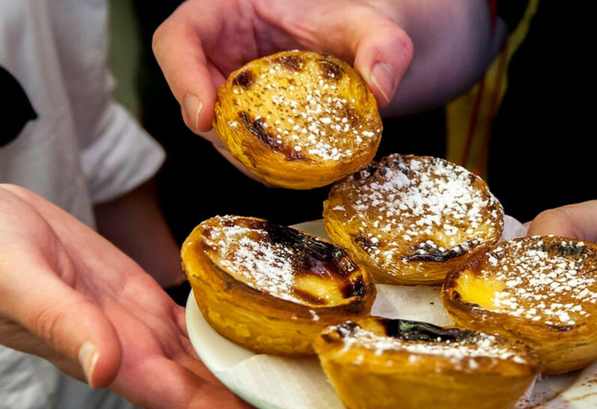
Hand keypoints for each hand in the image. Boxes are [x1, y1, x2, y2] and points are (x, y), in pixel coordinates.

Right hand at [0, 184, 344, 408]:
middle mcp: (138, 352)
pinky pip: (198, 329)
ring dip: (257, 384)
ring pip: (214, 365)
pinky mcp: (143, 300)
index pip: (194, 405)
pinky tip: (258, 343)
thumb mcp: (23, 281)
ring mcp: (143, 327)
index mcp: (116, 356)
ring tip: (304, 394)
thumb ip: (64, 324)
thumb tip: (105, 367)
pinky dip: (232, 341)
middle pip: (218, 395)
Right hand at [152, 0, 501, 135]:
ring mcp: (229, 86)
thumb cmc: (358, 25)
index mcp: (227, 11)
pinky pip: (239, 144)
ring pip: (213, 128)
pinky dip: (260, 161)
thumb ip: (384, 48)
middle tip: (259, 154)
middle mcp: (219, 50)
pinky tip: (291, 170)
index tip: (205, 116)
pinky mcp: (245, 116)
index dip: (181, 75)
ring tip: (285, 166)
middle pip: (190, 93)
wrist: (366, 50)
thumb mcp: (376, 28)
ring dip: (242, 152)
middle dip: (218, 130)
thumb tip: (380, 90)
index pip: (178, 38)